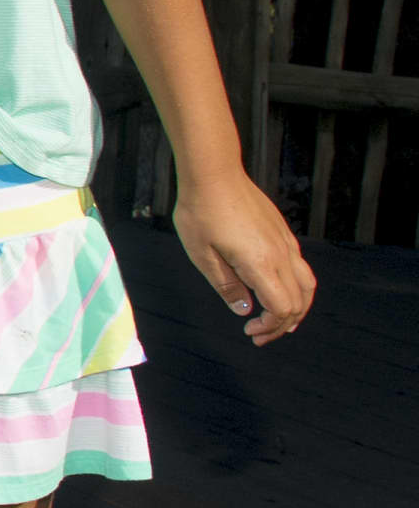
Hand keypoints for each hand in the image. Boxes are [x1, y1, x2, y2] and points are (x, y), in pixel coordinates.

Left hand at [174, 164, 314, 341]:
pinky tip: (278, 289)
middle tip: (260, 334)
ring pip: (307, 284)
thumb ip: (226, 285)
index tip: (249, 331)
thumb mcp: (202, 255)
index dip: (270, 327)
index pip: (281, 308)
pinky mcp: (283, 232)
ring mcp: (285, 242)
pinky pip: (300, 266)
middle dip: (283, 324)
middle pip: (299, 301)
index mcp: (261, 264)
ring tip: (280, 321)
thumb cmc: (200, 212)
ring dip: (297, 307)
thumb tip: (244, 310)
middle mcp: (281, 255)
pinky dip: (297, 287)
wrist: (214, 174)